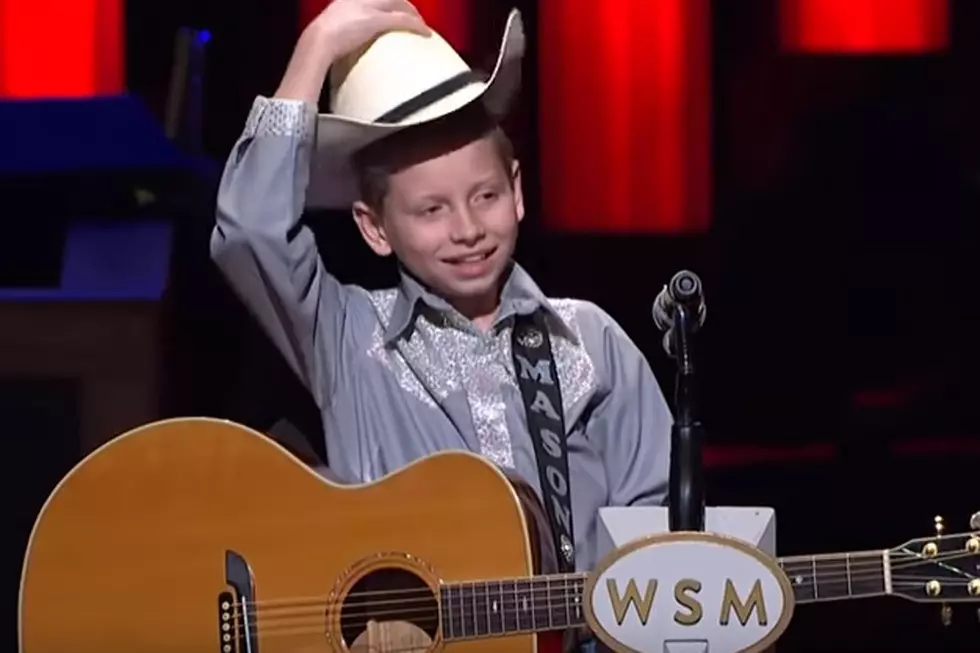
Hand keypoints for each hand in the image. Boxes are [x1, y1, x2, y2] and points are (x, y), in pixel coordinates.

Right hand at [275, 0, 429, 102]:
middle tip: (413, 16)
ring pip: (398, 4)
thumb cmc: (317, 46)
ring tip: (421, 25)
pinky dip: (416, 26)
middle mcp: (358, 0)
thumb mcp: (328, 37)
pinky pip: (402, 20)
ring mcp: (367, 8)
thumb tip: (341, 56)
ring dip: (413, 13)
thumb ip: (338, 39)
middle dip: (403, 5)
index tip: (391, 10)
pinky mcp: (376, 20)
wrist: (316, 43)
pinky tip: (426, 33)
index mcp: (345, 1)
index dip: (384, 3)